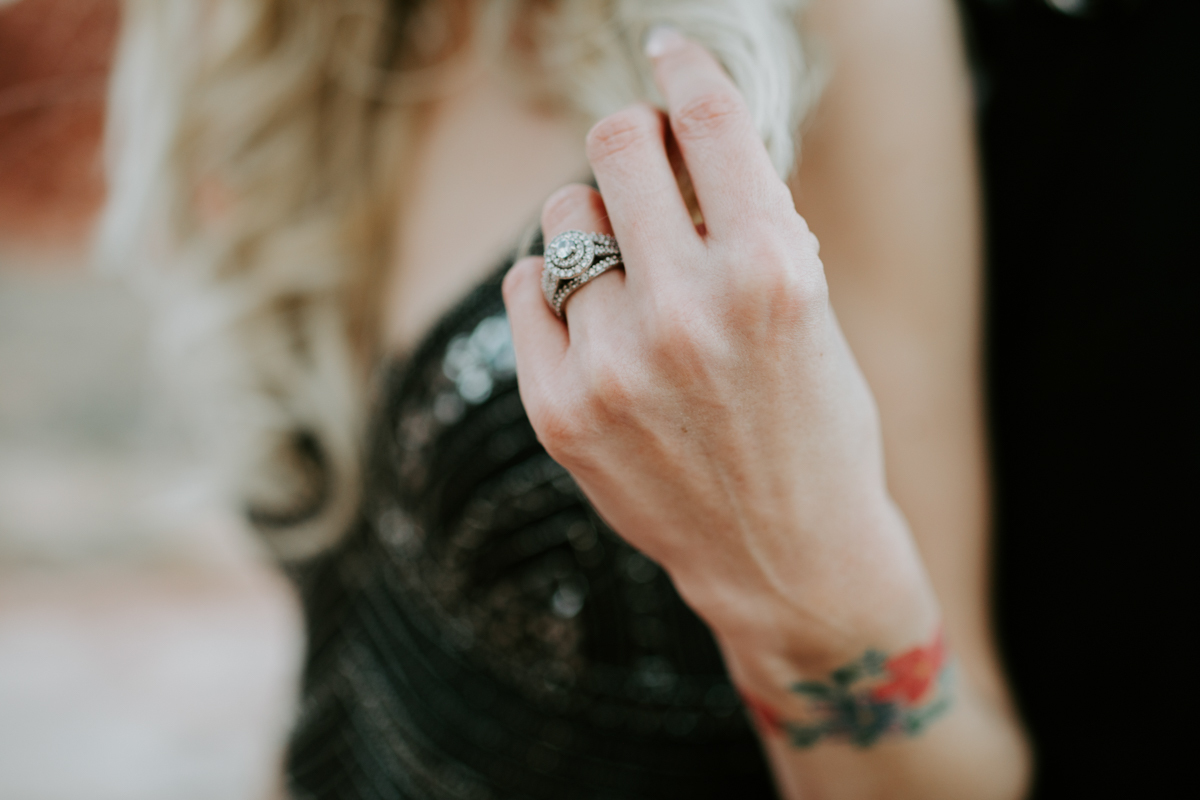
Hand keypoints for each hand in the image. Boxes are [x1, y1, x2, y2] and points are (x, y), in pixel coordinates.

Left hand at [502, 29, 938, 702]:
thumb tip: (682, 137)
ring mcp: (612, 364)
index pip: (707, 119)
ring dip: (600, 223)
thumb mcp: (813, 310)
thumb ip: (748, 221)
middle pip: (613, 146)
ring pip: (564, 216)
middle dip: (634, 139)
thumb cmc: (813, 427)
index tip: (670, 53)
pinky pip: (526, 284)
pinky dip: (557, 284)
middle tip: (647, 162)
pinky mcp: (559, 408)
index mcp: (770, 274)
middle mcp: (686, 311)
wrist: (783, 556)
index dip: (685, 68)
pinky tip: (595, 316)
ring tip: (634, 271)